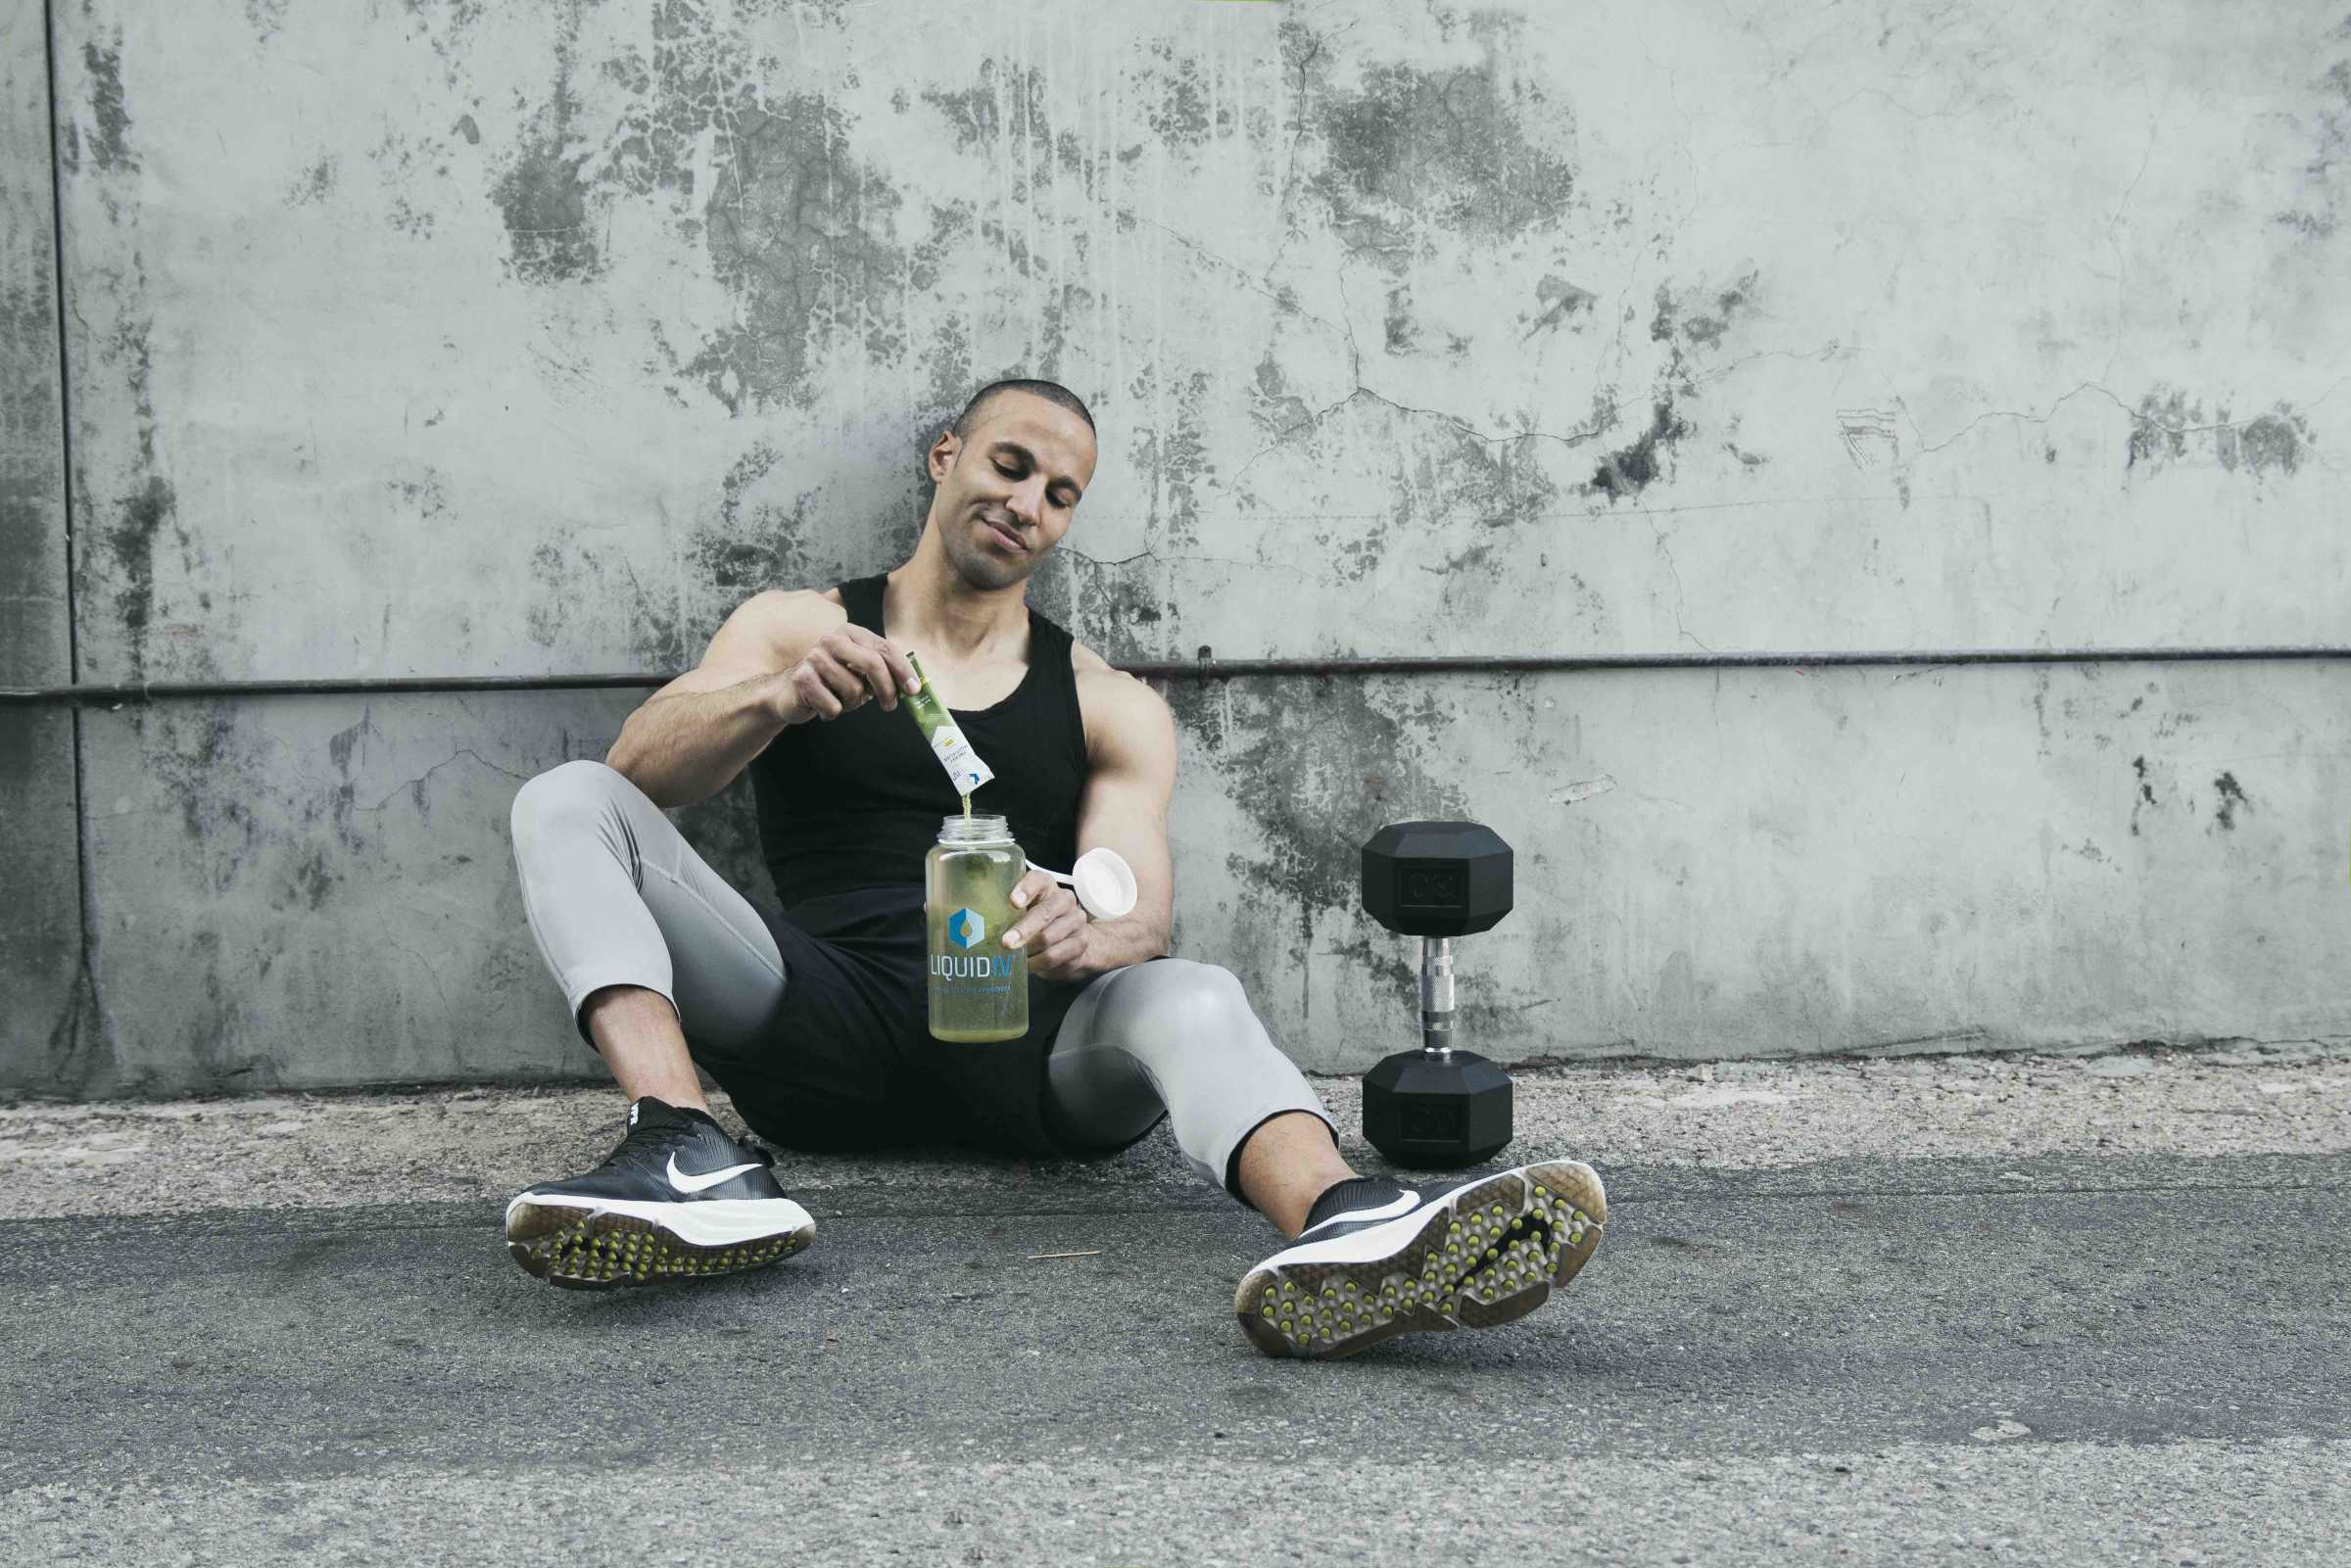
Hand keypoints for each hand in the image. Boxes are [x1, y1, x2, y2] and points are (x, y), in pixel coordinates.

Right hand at [776, 624, 919, 724]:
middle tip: (890, 706)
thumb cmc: (832, 682)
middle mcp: (831, 639)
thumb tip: (913, 687)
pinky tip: (822, 705)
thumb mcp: (859, 671)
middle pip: (873, 664)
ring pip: (853, 690)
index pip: (885, 648)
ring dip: (852, 704)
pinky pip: (833, 706)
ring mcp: (814, 657)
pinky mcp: (802, 678)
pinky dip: (833, 712)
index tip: (914, 690)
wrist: (789, 692)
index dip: (903, 670)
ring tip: (841, 700)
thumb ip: (883, 671)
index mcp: (850, 632)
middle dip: (886, 689)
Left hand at [1004, 871, 1090, 981]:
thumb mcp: (1021, 910)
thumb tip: (969, 920)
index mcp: (1046, 885)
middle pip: (1045, 913)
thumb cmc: (1036, 921)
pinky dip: (1037, 963)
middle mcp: (1064, 899)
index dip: (1026, 889)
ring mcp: (1075, 921)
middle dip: (1023, 929)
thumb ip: (1002, 909)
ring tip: (1012, 957)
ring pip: (1049, 937)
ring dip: (1028, 950)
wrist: (1073, 941)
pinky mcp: (1080, 943)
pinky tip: (1026, 965)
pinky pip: (1054, 955)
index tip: (1013, 902)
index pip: (1038, 880)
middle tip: (1006, 942)